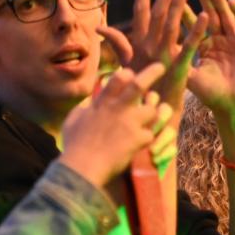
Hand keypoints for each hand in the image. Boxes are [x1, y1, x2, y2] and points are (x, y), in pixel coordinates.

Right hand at [59, 63, 171, 188]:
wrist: (83, 167)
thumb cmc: (74, 144)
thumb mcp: (74, 119)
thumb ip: (85, 107)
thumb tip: (90, 101)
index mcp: (103, 103)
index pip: (119, 78)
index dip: (127, 74)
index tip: (130, 74)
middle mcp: (119, 109)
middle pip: (139, 85)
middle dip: (152, 73)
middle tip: (161, 67)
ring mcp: (130, 124)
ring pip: (153, 110)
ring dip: (155, 111)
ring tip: (158, 111)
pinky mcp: (138, 140)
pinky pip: (151, 134)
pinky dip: (148, 137)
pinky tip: (144, 141)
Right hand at [115, 0, 207, 111]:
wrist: (139, 120)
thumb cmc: (133, 94)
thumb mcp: (125, 66)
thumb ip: (118, 45)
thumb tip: (100, 28)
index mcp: (138, 44)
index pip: (140, 11)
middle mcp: (149, 47)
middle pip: (157, 13)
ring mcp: (163, 56)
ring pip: (171, 24)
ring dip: (179, 4)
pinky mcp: (178, 68)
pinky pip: (189, 46)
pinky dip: (198, 30)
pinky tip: (206, 16)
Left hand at [186, 0, 234, 120]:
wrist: (232, 107)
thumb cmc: (209, 95)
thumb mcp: (188, 75)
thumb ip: (174, 60)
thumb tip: (149, 50)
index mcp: (203, 46)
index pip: (191, 24)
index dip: (183, 8)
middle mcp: (218, 41)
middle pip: (210, 14)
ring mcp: (234, 42)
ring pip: (225, 17)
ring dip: (218, 1)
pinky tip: (232, 2)